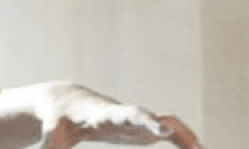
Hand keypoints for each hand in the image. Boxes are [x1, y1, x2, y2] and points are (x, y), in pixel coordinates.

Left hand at [33, 82, 203, 148]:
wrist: (67, 104)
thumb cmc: (57, 122)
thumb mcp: (51, 135)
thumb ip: (51, 146)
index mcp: (106, 114)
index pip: (130, 114)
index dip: (146, 121)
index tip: (161, 129)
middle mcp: (128, 114)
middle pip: (157, 118)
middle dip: (176, 131)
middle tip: (197, 147)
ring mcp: (138, 119)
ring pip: (170, 125)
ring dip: (187, 138)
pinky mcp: (142, 128)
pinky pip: (170, 133)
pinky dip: (184, 141)